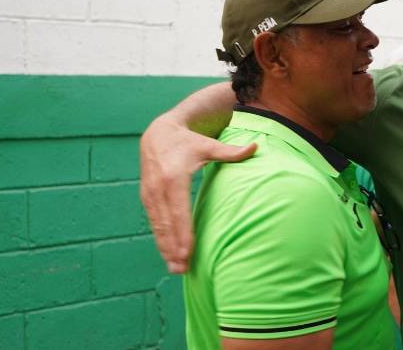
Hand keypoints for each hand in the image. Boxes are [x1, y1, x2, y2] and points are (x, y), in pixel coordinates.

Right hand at [139, 115, 254, 272]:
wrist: (158, 133)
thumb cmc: (188, 141)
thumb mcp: (209, 144)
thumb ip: (231, 151)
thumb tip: (256, 146)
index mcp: (174, 178)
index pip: (178, 211)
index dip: (183, 233)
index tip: (187, 252)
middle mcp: (158, 189)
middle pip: (166, 224)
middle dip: (174, 248)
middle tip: (183, 269)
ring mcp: (149, 194)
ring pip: (158, 227)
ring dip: (165, 249)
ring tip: (176, 269)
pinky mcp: (146, 198)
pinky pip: (153, 223)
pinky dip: (160, 240)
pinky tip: (168, 256)